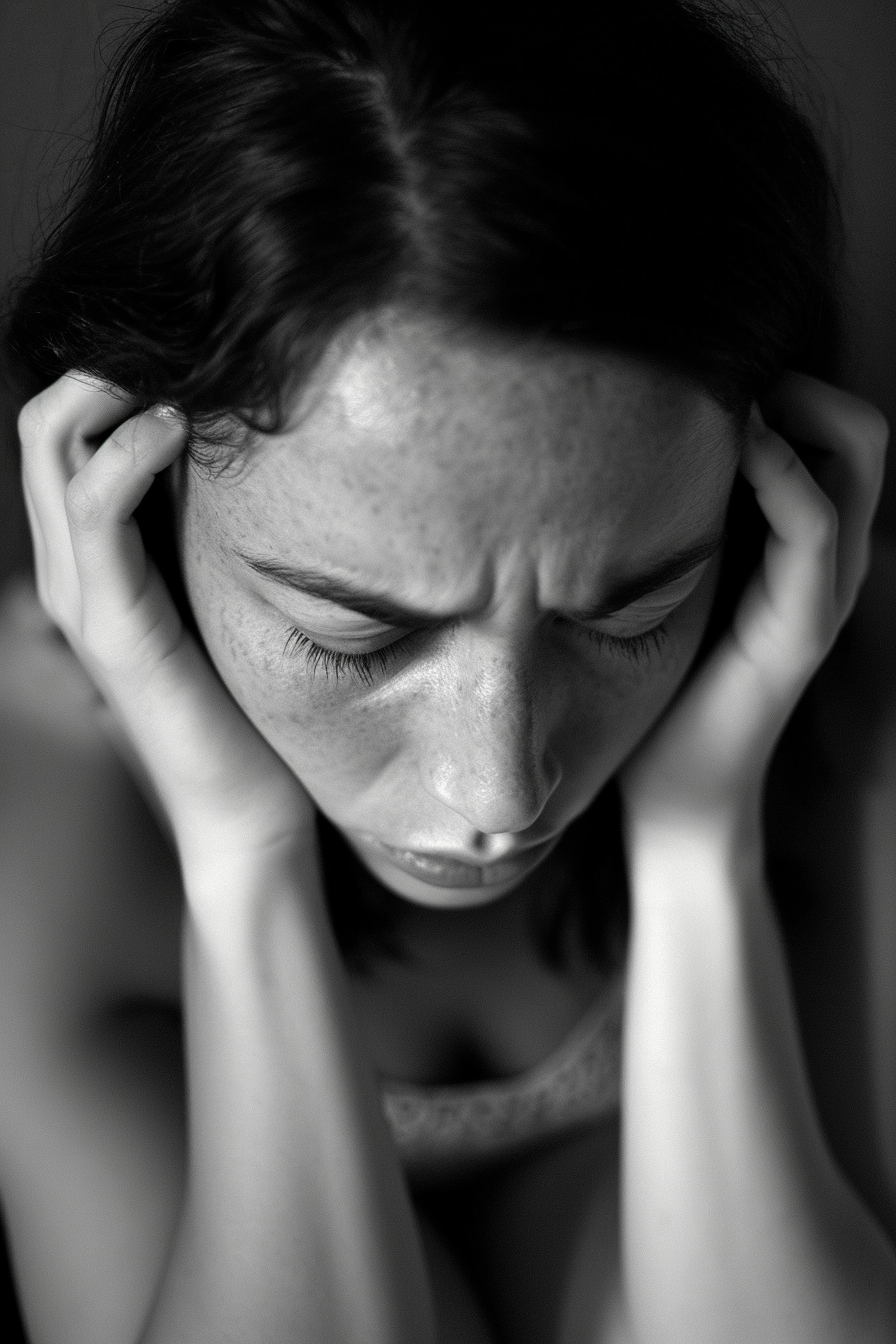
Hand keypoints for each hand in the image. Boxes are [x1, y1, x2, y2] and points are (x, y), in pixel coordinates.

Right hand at [19, 372, 316, 874]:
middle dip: (100, 367)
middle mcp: (73, 574)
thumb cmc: (252, 708)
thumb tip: (259, 458)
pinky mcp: (114, 627)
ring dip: (108, 390)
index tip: (189, 353)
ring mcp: (83, 600)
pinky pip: (96, 508)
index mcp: (97, 565)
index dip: (109, 378)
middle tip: (175, 346)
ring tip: (178, 375)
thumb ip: (215, 535)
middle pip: (46, 427)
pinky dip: (128, 450)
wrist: (248, 814)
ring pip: (52, 449)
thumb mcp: (230, 595)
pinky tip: (177, 428)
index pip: (66, 437)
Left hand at [618, 372, 887, 848]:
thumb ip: (676, 514)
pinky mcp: (805, 623)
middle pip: (860, 429)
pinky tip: (731, 449)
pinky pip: (815, 522)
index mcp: (798, 541)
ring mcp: (826, 587)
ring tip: (725, 407)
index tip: (707, 378)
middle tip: (723, 389)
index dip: (790, 384)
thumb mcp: (663, 576)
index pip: (833, 427)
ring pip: (855, 456)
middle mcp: (827, 556)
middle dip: (804, 385)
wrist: (672, 788)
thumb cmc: (653, 681)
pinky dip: (779, 470)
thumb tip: (622, 441)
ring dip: (797, 409)